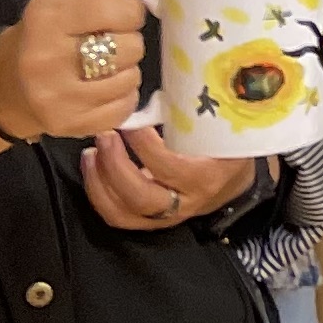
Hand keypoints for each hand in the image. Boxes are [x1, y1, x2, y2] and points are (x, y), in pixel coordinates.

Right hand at [0, 0, 154, 141]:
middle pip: (131, 47)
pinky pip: (124, 108)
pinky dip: (122, 97)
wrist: (10, 79)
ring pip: (130, 79)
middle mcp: (46, 58)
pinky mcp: (68, 124)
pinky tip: (101, 87)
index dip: (130, 9)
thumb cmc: (53, 21)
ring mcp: (56, 96)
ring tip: (103, 63)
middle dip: (128, 40)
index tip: (117, 12)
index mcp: (50, 14)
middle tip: (108, 39)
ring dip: (126, 69)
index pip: (124, 10)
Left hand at [81, 120, 255, 231]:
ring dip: (99, 183)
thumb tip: (153, 100)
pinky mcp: (149, 223)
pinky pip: (117, 216)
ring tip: (91, 153)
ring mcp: (164, 217)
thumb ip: (190, 121)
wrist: (231, 186)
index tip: (130, 122)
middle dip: (114, 166)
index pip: (168, 166)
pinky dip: (98, 194)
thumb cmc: (225, 151)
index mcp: (205, 178)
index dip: (143, 144)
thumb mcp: (219, 134)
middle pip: (139, 196)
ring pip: (122, 212)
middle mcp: (184, 203)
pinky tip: (93, 168)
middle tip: (104, 136)